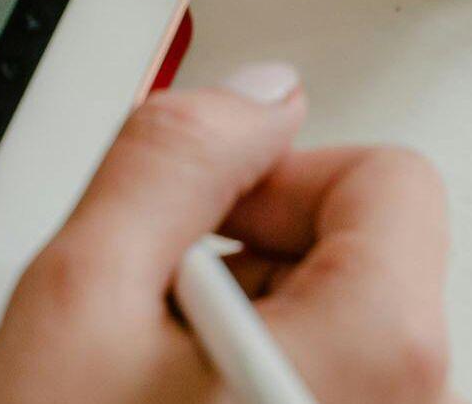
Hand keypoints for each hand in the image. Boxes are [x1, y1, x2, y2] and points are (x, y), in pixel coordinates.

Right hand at [0, 72, 452, 403]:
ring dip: (246, 347)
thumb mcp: (80, 294)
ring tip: (151, 402)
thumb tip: (250, 99)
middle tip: (151, 327)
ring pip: (343, 348)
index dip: (274, 179)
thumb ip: (171, 158)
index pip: (390, 178)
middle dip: (251, 267)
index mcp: (382, 351)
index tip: (193, 225)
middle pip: (370, 265)